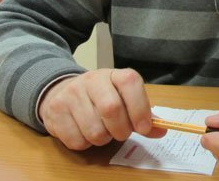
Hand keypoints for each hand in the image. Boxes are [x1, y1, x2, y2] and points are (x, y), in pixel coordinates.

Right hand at [38, 68, 166, 149]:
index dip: (140, 107)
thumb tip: (162, 129)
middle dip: (121, 130)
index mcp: (113, 74)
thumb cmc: (99, 98)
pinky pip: (77, 140)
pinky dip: (85, 144)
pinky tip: (84, 132)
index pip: (130, 82)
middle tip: (121, 133)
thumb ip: (142, 115)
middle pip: (111, 108)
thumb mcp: (122, 99)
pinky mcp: (55, 111)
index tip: (144, 127)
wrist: (62, 92)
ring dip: (102, 139)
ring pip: (94, 130)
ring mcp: (71, 94)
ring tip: (101, 130)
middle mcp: (91, 80)